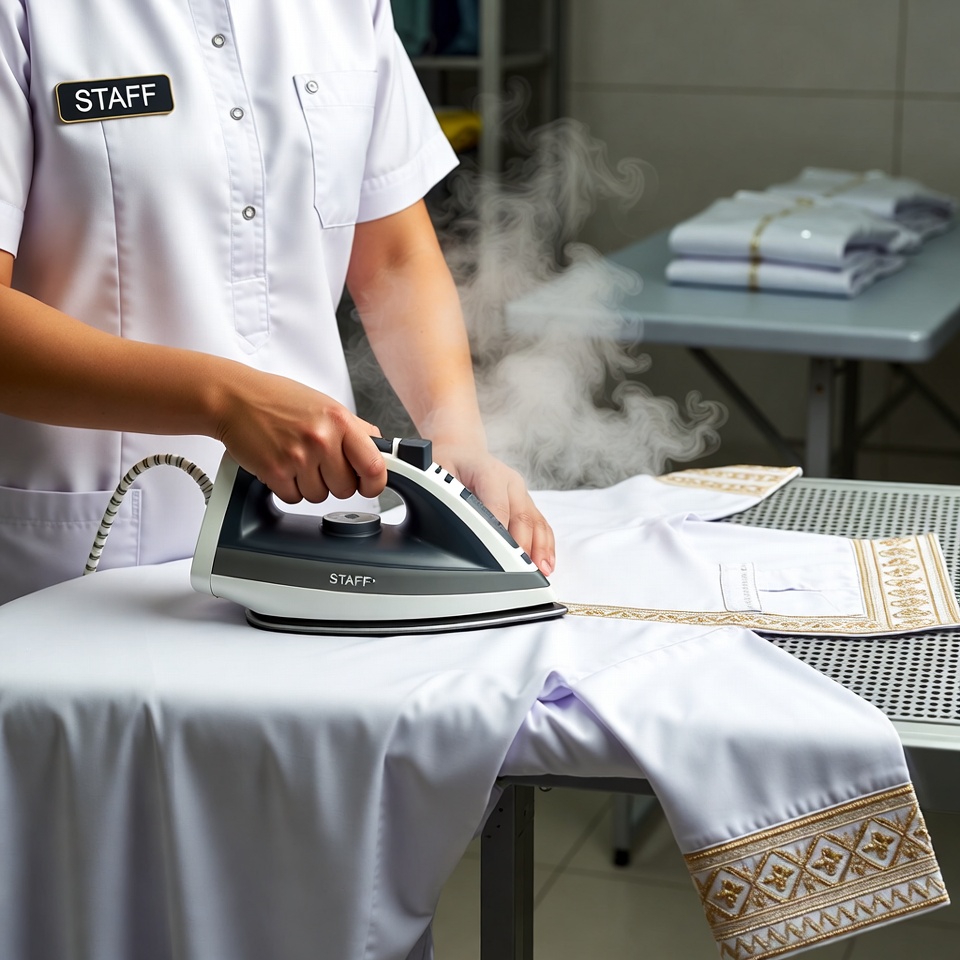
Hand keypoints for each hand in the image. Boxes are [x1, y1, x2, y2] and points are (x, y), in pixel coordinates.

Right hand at [214, 366, 386, 503]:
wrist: (234, 398)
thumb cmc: (278, 400)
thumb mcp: (325, 405)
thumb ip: (355, 429)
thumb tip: (380, 450)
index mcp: (340, 420)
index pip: (374, 466)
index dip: (375, 483)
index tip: (369, 486)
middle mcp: (321, 438)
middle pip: (346, 489)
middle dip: (334, 482)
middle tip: (318, 463)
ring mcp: (298, 456)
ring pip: (319, 497)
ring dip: (308, 485)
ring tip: (296, 459)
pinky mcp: (274, 471)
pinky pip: (293, 498)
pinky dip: (287, 487)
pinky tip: (280, 464)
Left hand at [432, 442, 555, 576]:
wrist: (463, 450)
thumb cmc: (450, 461)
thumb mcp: (437, 470)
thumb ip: (441, 491)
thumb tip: (442, 513)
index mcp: (489, 472)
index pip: (498, 505)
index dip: (500, 531)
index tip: (501, 555)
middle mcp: (511, 482)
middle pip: (522, 517)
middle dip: (524, 546)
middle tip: (523, 571)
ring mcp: (521, 493)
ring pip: (536, 522)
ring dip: (540, 548)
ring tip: (542, 570)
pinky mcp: (526, 503)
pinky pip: (541, 524)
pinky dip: (545, 544)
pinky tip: (547, 561)